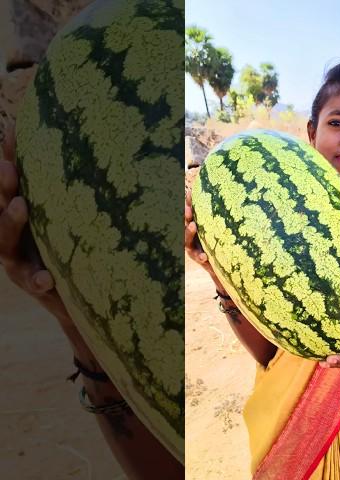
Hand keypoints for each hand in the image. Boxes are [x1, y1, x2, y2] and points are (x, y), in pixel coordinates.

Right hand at [0, 129, 67, 319]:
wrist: (77, 299)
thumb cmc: (74, 250)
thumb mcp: (72, 220)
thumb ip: (75, 194)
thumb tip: (96, 155)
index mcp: (25, 214)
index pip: (15, 182)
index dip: (10, 157)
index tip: (12, 130)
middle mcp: (15, 234)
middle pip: (1, 205)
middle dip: (2, 185)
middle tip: (7, 167)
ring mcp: (19, 260)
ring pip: (5, 240)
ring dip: (10, 222)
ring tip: (20, 205)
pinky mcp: (30, 285)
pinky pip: (33, 282)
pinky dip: (38, 278)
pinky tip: (46, 278)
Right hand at [184, 190, 224, 287]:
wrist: (221, 266)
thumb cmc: (219, 243)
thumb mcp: (217, 230)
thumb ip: (217, 217)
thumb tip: (227, 196)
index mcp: (195, 226)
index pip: (190, 214)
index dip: (188, 204)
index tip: (190, 193)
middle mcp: (190, 236)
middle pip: (184, 224)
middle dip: (185, 216)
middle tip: (188, 209)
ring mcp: (193, 248)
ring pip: (187, 239)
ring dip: (189, 232)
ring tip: (193, 226)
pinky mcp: (198, 259)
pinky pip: (199, 257)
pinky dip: (201, 256)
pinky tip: (205, 256)